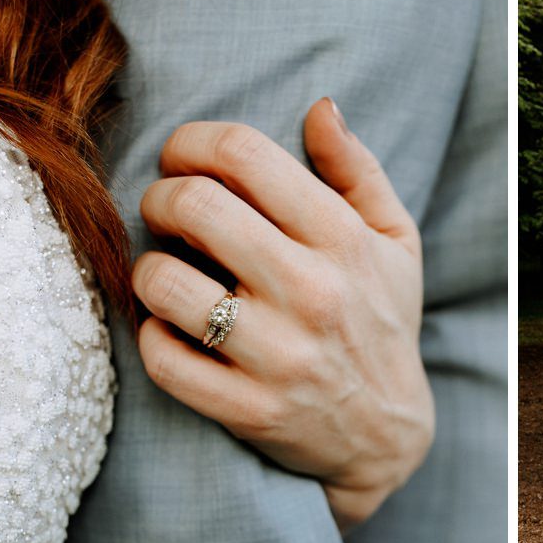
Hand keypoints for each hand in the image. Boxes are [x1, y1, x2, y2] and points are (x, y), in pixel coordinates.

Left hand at [133, 98, 433, 531]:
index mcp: (342, 239)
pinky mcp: (248, 410)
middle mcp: (311, 292)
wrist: (386, 436)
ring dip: (148, 267)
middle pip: (194, 206)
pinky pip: (162, 357)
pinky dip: (150, 335)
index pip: (244, 155)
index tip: (181, 157)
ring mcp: (277, 355)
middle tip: (162, 210)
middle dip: (159, 196)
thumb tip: (319, 107)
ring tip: (164, 270)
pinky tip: (169, 326)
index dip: (193, 141)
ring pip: (164, 282)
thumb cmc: (381, 321)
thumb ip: (357, 169)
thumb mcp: (394, 239)